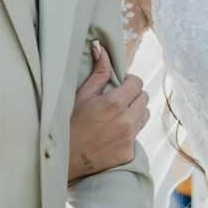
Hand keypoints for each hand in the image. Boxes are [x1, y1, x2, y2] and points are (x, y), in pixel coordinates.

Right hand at [68, 40, 147, 180]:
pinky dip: (128, 133)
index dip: (129, 81)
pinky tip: (111, 135)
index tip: (119, 85)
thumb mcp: (80, 95)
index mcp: (115, 102)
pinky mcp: (128, 154)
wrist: (62, 159)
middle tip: (117, 100)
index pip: (138, 82)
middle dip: (133, 95)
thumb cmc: (68, 123)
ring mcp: (129, 139)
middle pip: (145, 98)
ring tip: (116, 117)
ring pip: (144, 116)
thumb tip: (102, 48)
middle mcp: (126, 120)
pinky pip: (136, 136)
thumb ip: (98, 73)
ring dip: (135, 113)